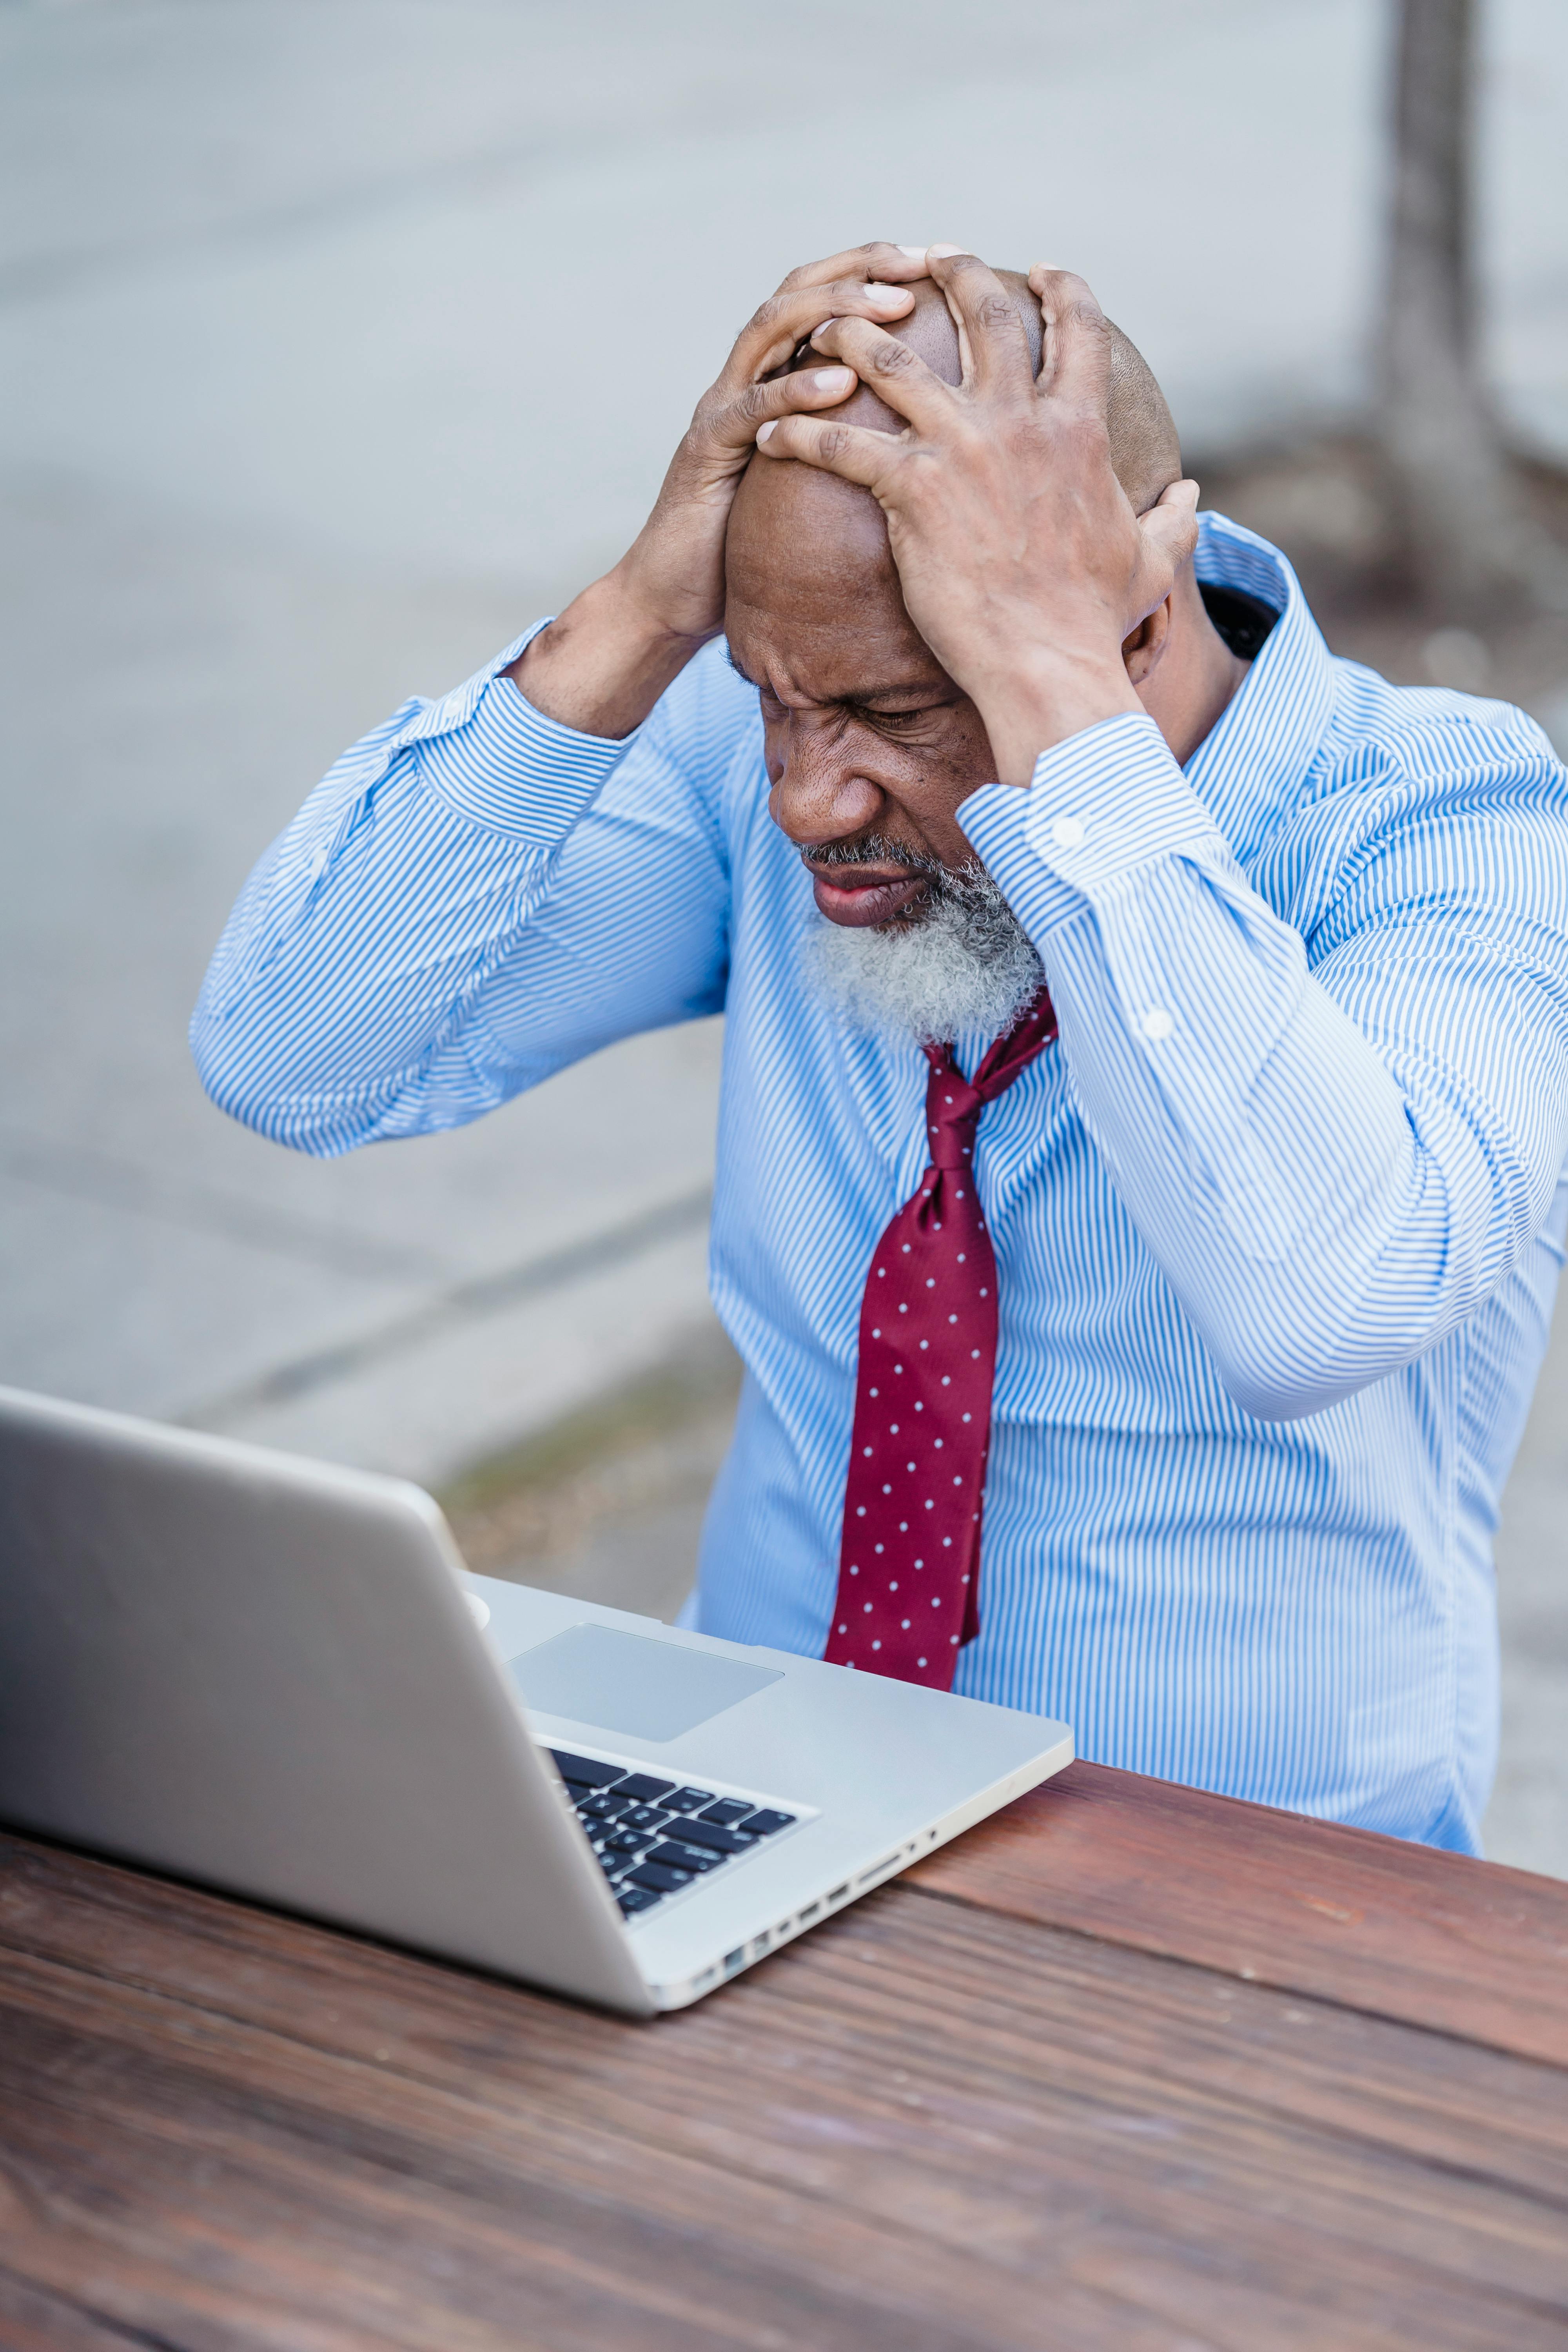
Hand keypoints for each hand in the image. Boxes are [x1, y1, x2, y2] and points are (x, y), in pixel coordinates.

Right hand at [514, 243, 931, 737]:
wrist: (674, 597)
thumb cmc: (747, 545)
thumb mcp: (812, 481)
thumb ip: (847, 443)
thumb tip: (923, 436)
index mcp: (771, 380)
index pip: (820, 299)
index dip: (872, 269)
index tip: (933, 262)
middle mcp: (742, 380)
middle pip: (796, 294)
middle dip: (858, 270)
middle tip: (918, 264)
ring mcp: (719, 410)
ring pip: (770, 332)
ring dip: (834, 312)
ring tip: (892, 306)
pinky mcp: (704, 453)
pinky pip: (751, 410)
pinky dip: (795, 391)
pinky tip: (840, 384)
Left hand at [754, 252, 1200, 781]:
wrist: (1047, 666)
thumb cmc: (1094, 620)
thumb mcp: (1150, 561)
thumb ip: (1173, 520)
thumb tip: (1192, 495)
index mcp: (1078, 427)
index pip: (1078, 328)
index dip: (1060, 289)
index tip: (1038, 268)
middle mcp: (1019, 420)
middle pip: (981, 314)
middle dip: (950, 272)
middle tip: (919, 257)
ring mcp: (962, 448)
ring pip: (890, 359)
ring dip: (850, 333)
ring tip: (820, 323)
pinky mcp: (910, 489)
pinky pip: (840, 443)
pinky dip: (799, 433)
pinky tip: (770, 435)